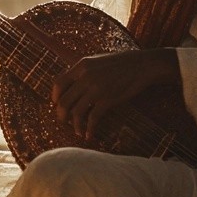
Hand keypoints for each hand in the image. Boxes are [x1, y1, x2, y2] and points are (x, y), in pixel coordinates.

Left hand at [52, 49, 179, 138]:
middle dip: (61, 115)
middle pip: (63, 101)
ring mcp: (96, 89)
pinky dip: (89, 129)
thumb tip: (70, 87)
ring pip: (76, 112)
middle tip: (63, 121)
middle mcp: (85, 77)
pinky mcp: (107, 99)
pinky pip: (92, 118)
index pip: (58, 84)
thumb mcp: (96, 61)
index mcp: (81, 66)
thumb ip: (82, 72)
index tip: (57, 105)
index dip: (55, 97)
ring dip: (74, 125)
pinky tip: (89, 135)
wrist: (142, 65)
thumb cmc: (120, 64)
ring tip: (76, 131)